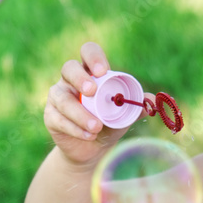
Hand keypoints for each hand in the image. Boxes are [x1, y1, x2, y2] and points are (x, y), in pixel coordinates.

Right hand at [44, 42, 140, 166]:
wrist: (92, 149)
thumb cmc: (109, 123)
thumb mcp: (124, 114)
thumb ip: (136, 106)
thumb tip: (152, 99)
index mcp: (90, 72)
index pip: (88, 52)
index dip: (94, 57)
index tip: (103, 71)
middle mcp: (71, 80)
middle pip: (69, 68)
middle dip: (80, 78)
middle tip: (92, 92)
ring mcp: (58, 97)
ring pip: (62, 98)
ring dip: (79, 113)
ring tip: (96, 127)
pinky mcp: (50, 116)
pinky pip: (58, 118)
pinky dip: (75, 128)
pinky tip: (88, 135)